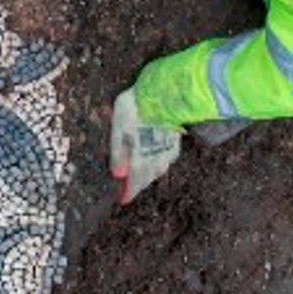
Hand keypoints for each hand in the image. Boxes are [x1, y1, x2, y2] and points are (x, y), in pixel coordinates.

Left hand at [109, 88, 182, 204]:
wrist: (163, 93)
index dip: (128, 192)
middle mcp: (157, 160)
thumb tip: (118, 175)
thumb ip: (118, 153)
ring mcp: (167, 151)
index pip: (135, 183)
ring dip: (148, 175)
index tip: (122, 200)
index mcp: (141, 159)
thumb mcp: (119, 129)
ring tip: (140, 177)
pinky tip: (154, 160)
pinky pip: (165, 160)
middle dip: (137, 184)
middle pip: (146, 178)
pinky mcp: (175, 143)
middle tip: (128, 189)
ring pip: (157, 170)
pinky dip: (158, 164)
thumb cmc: (136, 109)